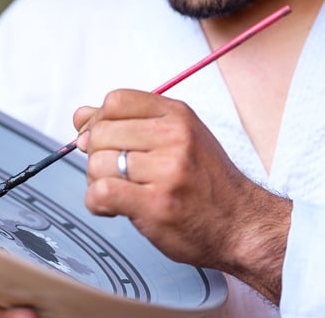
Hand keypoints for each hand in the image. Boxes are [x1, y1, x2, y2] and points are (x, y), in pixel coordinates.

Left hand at [73, 89, 290, 303]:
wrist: (243, 224)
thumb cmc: (207, 183)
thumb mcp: (178, 137)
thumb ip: (130, 122)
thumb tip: (81, 115)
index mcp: (177, 115)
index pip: (115, 100)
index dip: (99, 121)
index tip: (105, 141)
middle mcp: (174, 137)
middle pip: (100, 132)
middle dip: (96, 155)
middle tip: (114, 173)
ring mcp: (167, 170)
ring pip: (97, 163)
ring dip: (97, 182)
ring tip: (119, 192)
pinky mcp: (157, 204)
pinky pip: (101, 192)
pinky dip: (96, 203)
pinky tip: (112, 208)